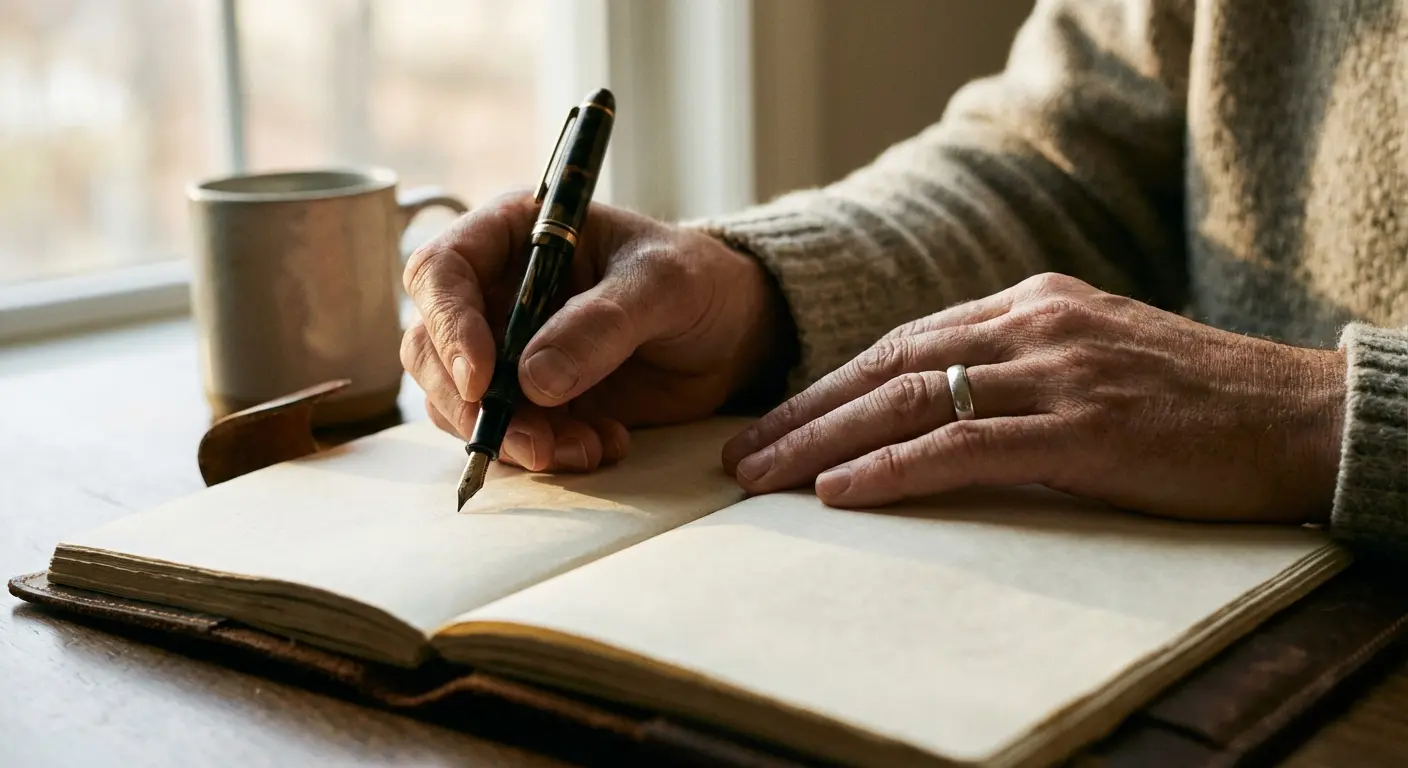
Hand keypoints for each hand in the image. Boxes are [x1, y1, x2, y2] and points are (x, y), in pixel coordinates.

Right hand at [402, 190, 788, 472]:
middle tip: (531, 441)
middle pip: (431, 347)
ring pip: (462, 402)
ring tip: (587, 448)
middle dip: (473, 404)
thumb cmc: (698, 280)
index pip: (441, 271)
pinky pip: (509, 434)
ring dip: (513, 437)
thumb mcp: (664, 285)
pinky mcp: (533, 400)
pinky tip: (602, 446)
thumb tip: (532, 379)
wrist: (733, 331)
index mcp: (514, 235)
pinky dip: (546, 453)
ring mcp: (509, 350)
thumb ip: (602, 324)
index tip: (482, 379)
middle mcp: (497, 291)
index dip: (449, 325)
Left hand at [721, 273, 1347, 523]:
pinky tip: (841, 491)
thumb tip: (939, 412)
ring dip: (823, 442)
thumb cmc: (1194, 399)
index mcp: (1031, 304)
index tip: (777, 422)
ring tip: (763, 478)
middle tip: (741, 455)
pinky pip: (962, 446)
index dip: (831, 385)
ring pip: (908, 401)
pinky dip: (891, 468)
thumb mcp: (1094, 358)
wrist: (1295, 415)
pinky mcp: (1082, 430)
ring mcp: (1056, 373)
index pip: (904, 341)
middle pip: (887, 365)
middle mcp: (1032, 325)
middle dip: (804, 413)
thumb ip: (1018, 369)